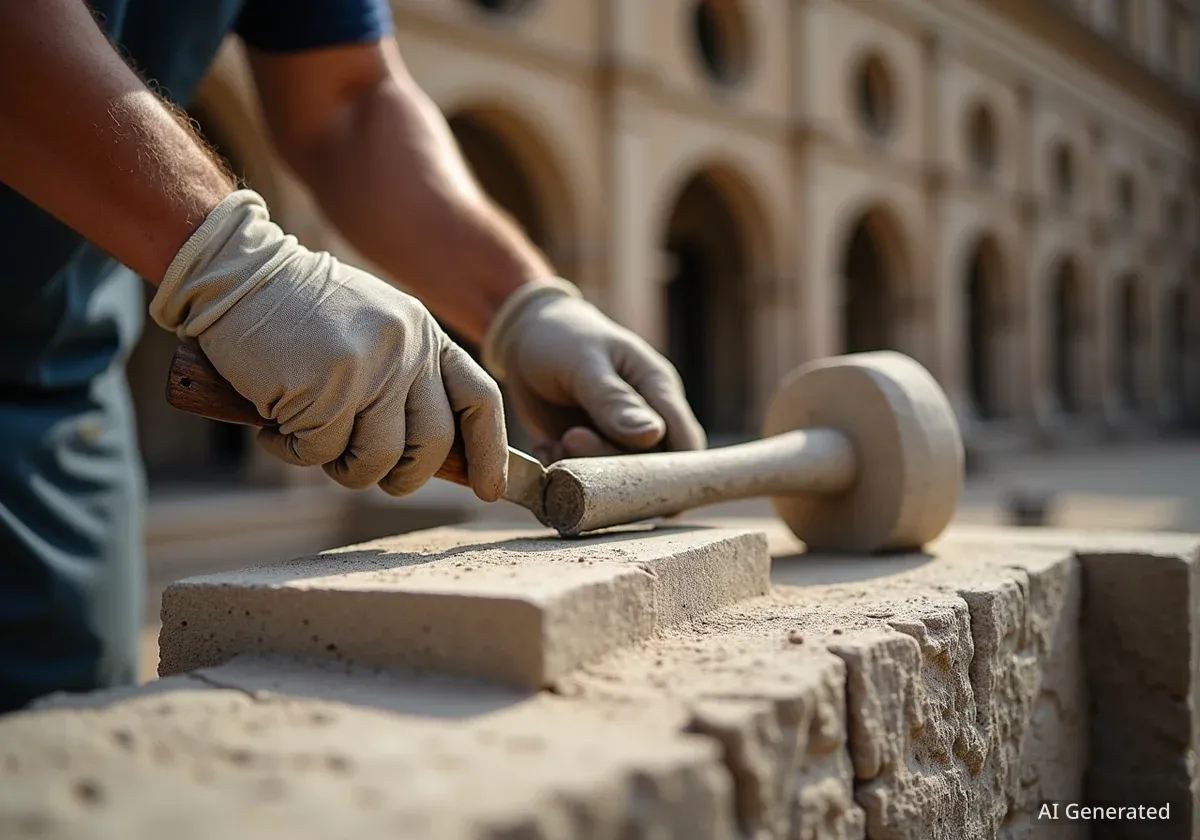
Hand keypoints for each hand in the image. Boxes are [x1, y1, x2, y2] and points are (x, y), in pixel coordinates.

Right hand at [150, 190, 506, 500]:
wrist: (239, 273)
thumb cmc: (300, 313)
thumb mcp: (374, 329)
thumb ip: (406, 378)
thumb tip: (430, 458)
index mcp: (425, 336)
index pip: (479, 399)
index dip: (489, 451)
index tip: (488, 489)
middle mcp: (407, 352)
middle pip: (432, 446)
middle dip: (401, 477)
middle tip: (361, 469)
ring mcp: (368, 371)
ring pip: (376, 462)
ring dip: (339, 466)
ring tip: (306, 436)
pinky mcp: (323, 391)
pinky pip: (319, 454)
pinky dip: (290, 449)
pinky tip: (273, 421)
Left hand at [482, 279, 705, 462]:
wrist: (527, 336)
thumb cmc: (563, 337)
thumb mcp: (584, 363)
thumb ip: (615, 400)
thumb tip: (653, 436)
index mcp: (657, 388)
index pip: (685, 440)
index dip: (677, 473)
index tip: (649, 492)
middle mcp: (645, 415)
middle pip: (649, 464)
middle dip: (612, 464)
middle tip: (570, 438)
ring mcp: (616, 434)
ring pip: (615, 473)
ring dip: (584, 465)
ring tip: (556, 440)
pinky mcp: (589, 446)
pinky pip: (584, 472)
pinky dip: (564, 467)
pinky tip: (545, 445)